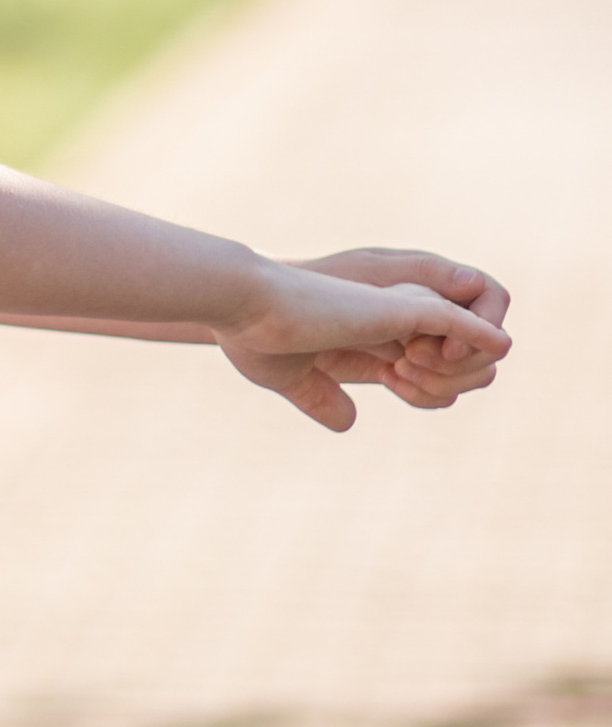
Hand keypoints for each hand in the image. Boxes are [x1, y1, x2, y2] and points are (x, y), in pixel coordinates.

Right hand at [220, 248, 511, 431]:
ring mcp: (405, 310)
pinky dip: (471, 348)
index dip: (435, 394)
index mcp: (376, 334)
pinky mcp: (406, 308)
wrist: (243, 303)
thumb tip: (346, 423)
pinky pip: (473, 329)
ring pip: (485, 347)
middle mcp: (399, 318)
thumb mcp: (291, 376)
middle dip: (458, 384)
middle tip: (404, 385)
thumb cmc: (254, 335)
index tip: (398, 391)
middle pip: (475, 361)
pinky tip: (421, 361)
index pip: (441, 370)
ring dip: (461, 375)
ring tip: (403, 376)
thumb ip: (321, 396)